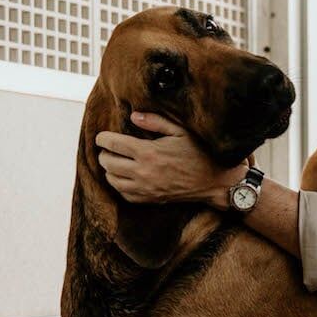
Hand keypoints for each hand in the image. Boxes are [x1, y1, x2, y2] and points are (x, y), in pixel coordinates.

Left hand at [95, 113, 244, 205]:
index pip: (113, 144)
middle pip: (108, 163)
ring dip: (109, 170)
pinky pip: (124, 195)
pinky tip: (123, 178)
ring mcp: (145, 189)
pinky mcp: (150, 200)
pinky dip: (119, 186)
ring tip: (112, 162)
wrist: (214, 181)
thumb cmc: (199, 152)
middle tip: (107, 148)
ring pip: (113, 181)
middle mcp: (143, 172)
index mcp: (148, 152)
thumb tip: (133, 116)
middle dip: (104, 154)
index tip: (101, 136)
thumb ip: (155, 122)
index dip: (103, 138)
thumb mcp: (180, 131)